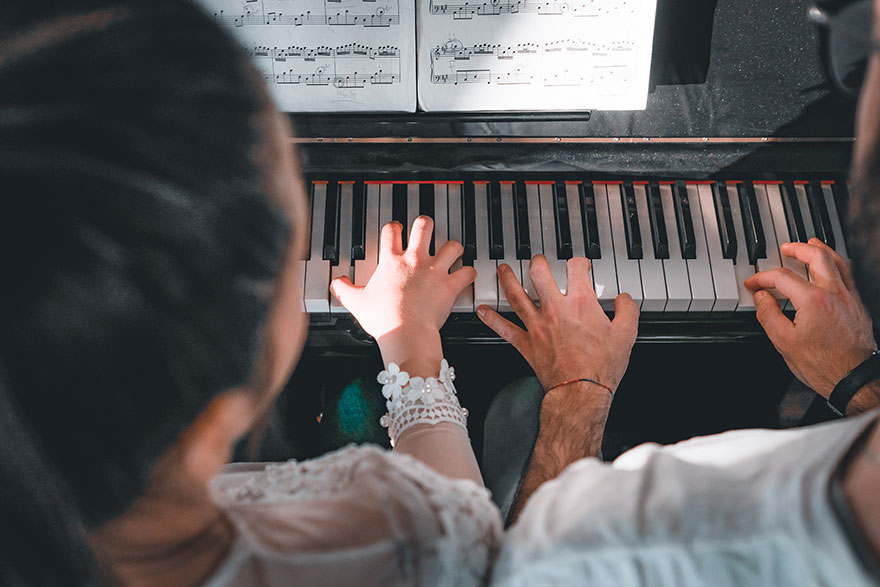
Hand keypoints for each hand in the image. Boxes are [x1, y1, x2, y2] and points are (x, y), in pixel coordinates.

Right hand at [330, 217, 475, 373]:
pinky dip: (469, 272)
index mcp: (391, 261)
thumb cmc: (383, 318)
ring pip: (452, 245)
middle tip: (426, 229)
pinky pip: (467, 272)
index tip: (396, 230)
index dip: (394, 227)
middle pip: (424, 226)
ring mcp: (435, 271)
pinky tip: (467, 275)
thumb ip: (344, 289)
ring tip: (452, 251)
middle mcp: (415, 260)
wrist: (405, 332)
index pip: (392, 231)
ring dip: (454, 248)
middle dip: (426, 225)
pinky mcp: (450, 285)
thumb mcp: (357, 302)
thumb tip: (337, 283)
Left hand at [476, 255, 638, 391]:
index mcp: (580, 303)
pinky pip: (504, 328)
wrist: (581, 391)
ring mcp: (537, 325)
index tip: (580, 265)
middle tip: (537, 261)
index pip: (576, 268)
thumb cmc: (601, 366)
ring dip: (507, 280)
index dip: (579, 262)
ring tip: (502, 270)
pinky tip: (482, 311)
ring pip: (516, 295)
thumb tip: (625, 300)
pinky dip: (491, 319)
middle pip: (538, 273)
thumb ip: (626, 311)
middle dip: (537, 262)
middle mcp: (555, 309)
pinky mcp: (526, 344)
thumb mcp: (626, 334)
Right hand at [745, 238, 876, 404]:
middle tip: (785, 248)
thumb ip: (768, 314)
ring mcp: (850, 297)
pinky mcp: (858, 305)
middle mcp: (834, 293)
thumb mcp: (784, 342)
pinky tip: (829, 268)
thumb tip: (761, 298)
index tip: (754, 283)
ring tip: (810, 244)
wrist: (853, 379)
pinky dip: (835, 264)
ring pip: (837, 261)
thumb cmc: (822, 365)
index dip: (763, 277)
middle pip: (816, 256)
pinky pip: (847, 274)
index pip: (783, 277)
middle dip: (797, 249)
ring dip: (821, 250)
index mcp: (813, 300)